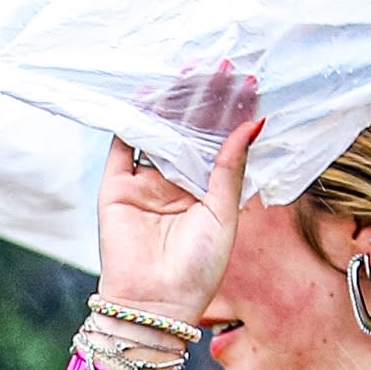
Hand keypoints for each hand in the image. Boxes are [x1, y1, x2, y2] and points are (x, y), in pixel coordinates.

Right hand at [97, 59, 261, 320]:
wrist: (156, 303)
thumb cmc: (198, 269)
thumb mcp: (223, 213)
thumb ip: (230, 167)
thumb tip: (254, 123)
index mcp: (203, 191)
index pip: (218, 141)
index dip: (230, 112)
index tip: (245, 81)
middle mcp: (174, 183)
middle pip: (188, 130)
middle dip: (202, 98)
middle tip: (218, 66)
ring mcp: (144, 184)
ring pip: (158, 132)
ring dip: (172, 103)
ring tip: (189, 73)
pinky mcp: (116, 188)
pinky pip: (123, 147)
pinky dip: (132, 120)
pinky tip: (149, 95)